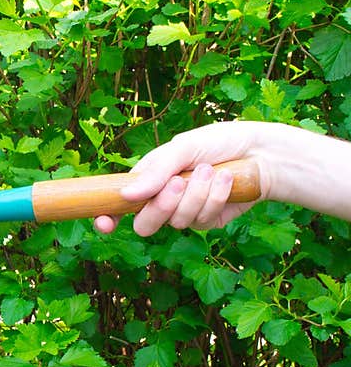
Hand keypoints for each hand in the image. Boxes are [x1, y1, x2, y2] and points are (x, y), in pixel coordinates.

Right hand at [94, 121, 270, 236]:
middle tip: (179, 181)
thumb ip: (156, 172)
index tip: (105, 222)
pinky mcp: (207, 221)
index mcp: (148, 180)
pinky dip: (214, 197)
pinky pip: (202, 220)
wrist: (261, 152)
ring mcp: (185, 213)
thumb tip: (126, 195)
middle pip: (145, 225)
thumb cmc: (219, 142)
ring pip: (177, 222)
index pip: (119, 206)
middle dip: (162, 205)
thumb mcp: (183, 147)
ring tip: (210, 170)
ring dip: (196, 194)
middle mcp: (163, 200)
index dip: (108, 217)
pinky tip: (226, 180)